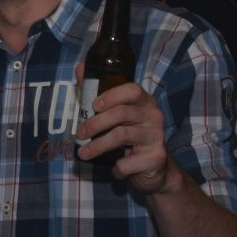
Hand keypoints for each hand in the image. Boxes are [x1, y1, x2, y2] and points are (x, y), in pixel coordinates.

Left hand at [76, 80, 174, 194]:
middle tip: (79, 134)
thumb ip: (99, 92)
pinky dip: (117, 167)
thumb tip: (80, 68)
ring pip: (121, 136)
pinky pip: (128, 161)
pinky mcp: (156, 157)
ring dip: (98, 146)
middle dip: (95, 123)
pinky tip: (114, 169)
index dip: (112, 95)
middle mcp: (154, 115)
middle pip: (121, 113)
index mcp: (144, 102)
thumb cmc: (131, 135)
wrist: (155, 168)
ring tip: (83, 154)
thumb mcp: (117, 114)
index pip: (133, 90)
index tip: (93, 106)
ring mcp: (157, 136)